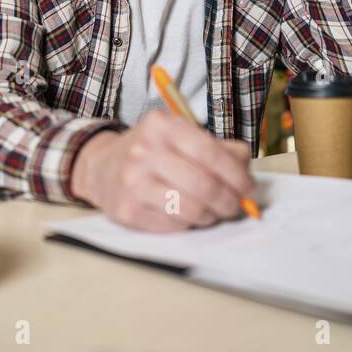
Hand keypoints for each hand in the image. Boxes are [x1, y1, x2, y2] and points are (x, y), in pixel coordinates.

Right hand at [71, 110, 255, 231]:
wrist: (102, 167)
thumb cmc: (153, 152)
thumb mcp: (181, 136)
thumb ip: (220, 149)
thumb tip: (246, 177)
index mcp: (163, 125)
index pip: (211, 153)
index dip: (237, 175)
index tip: (249, 188)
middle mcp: (144, 151)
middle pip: (204, 185)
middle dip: (229, 201)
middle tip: (235, 206)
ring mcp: (132, 182)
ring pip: (191, 210)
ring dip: (211, 216)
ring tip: (212, 212)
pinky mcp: (127, 211)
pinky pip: (173, 226)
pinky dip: (188, 224)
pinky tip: (185, 214)